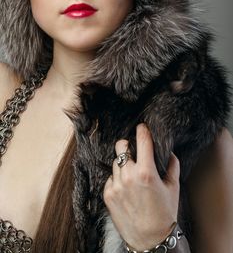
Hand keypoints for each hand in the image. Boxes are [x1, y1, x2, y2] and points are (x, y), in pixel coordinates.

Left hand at [103, 123, 179, 250]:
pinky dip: (117, 179)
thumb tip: (169, 152)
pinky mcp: (108, 195)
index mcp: (146, 172)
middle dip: (127, 145)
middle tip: (133, 150)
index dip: (142, 130)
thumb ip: (172, 166)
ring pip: (115, 162)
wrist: (150, 240)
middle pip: (121, 146)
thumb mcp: (173, 188)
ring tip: (132, 175)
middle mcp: (129, 176)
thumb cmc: (164, 213)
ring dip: (123, 164)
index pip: (142, 141)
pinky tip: (126, 188)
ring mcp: (116, 185)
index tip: (142, 127)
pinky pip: (110, 178)